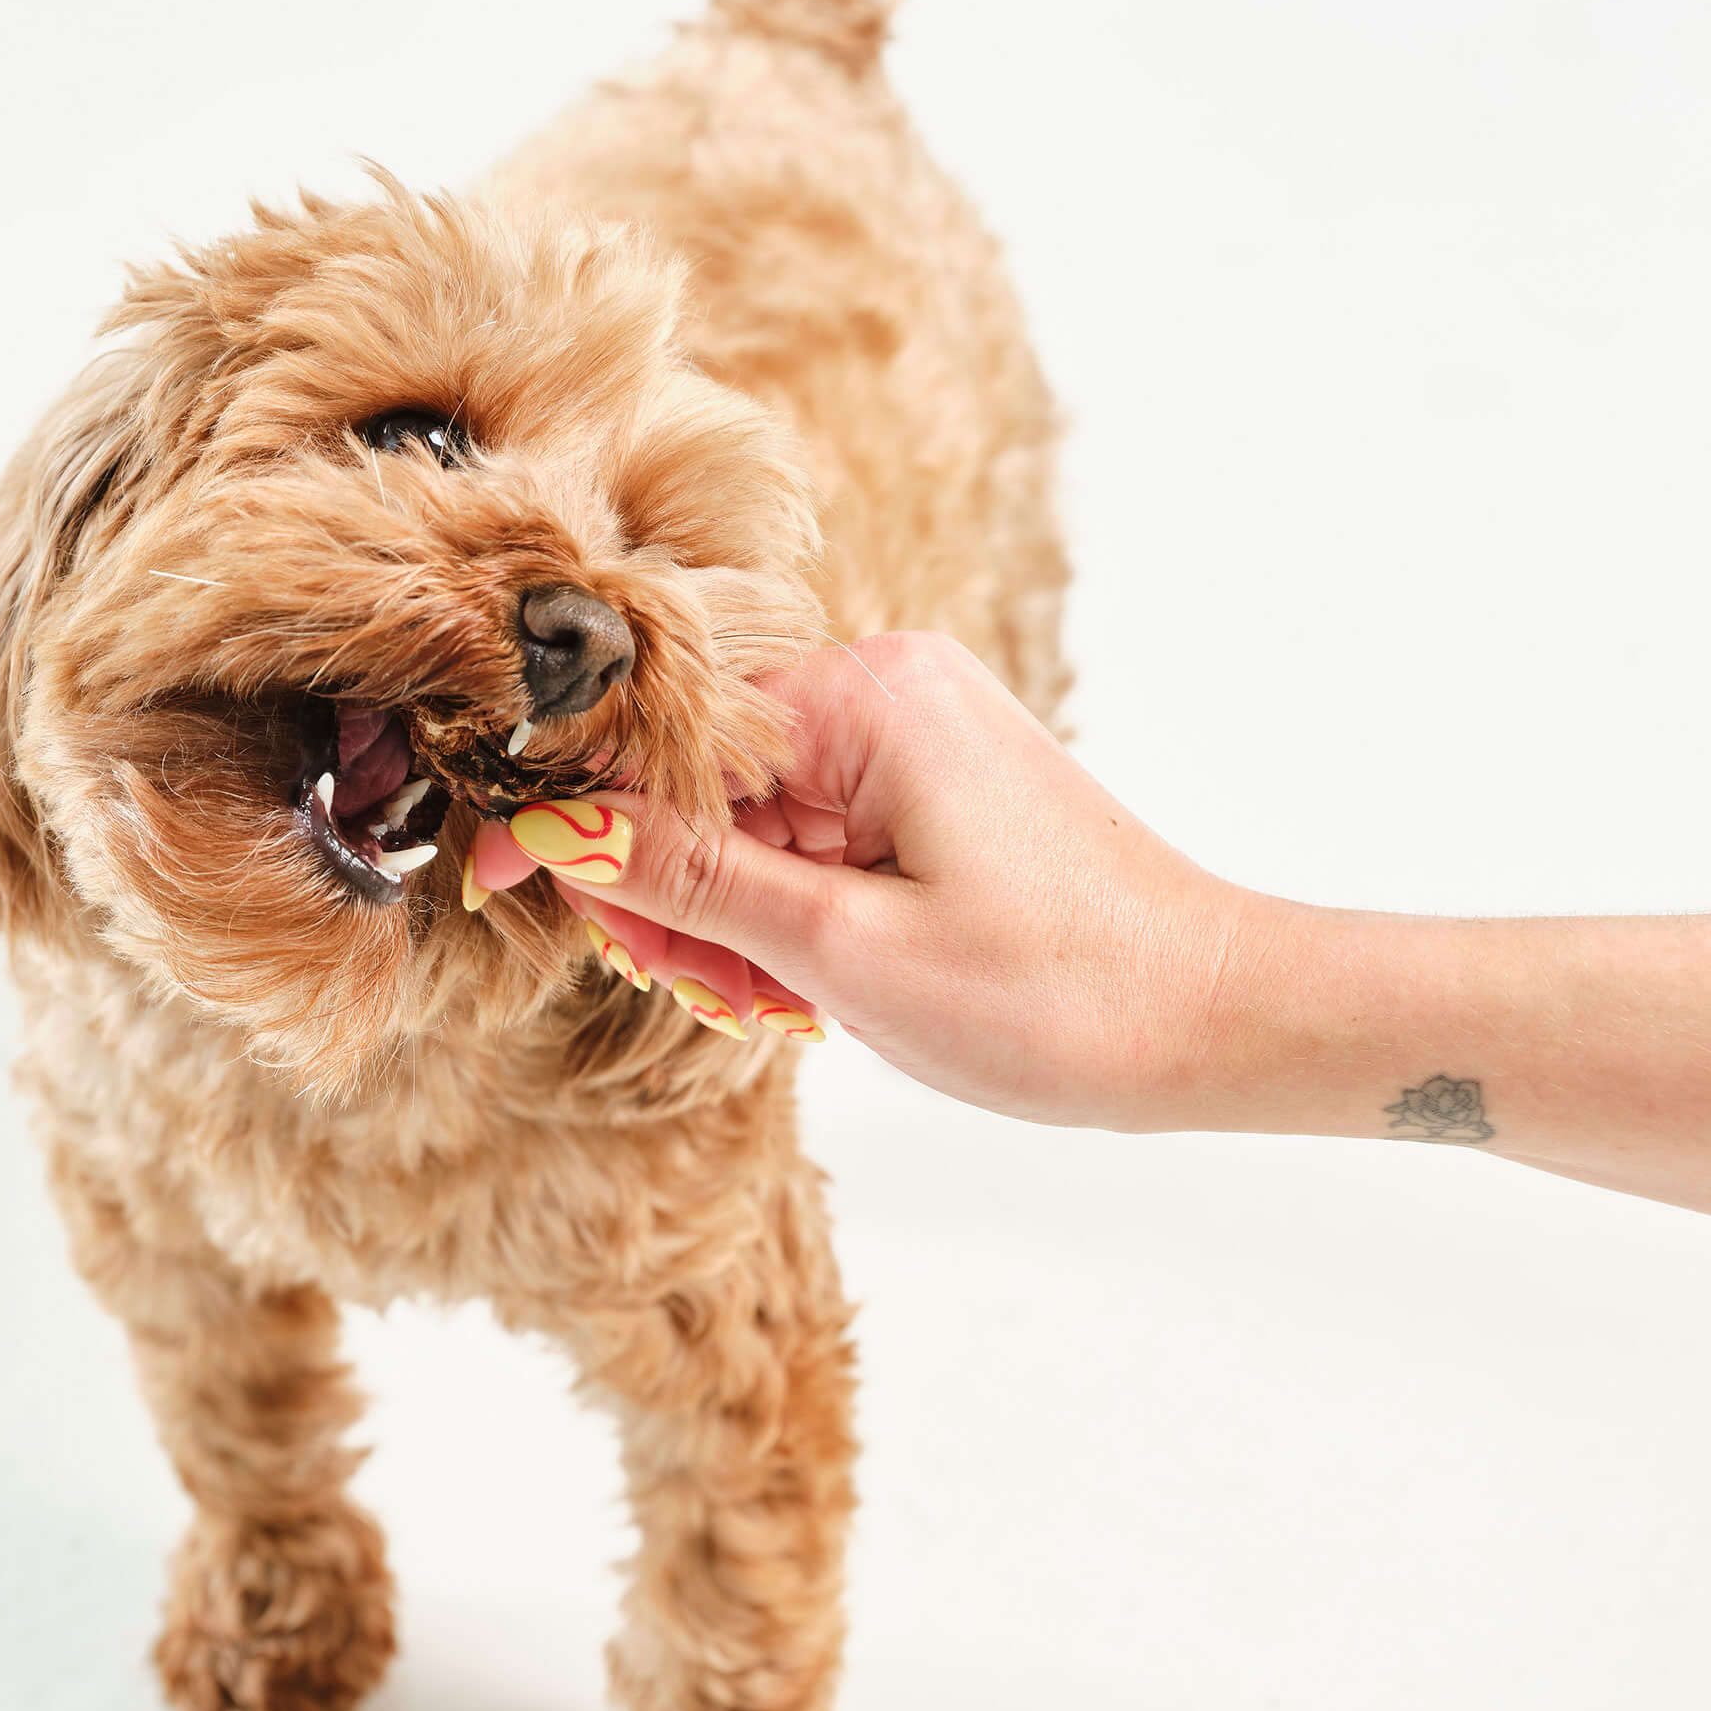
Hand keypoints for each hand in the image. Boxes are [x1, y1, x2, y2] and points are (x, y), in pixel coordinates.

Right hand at [469, 632, 1257, 1125]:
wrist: (1225, 1022)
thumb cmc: (1060, 995)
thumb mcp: (845, 952)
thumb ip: (689, 884)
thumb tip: (553, 828)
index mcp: (866, 697)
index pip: (661, 735)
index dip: (570, 815)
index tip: (485, 881)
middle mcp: (886, 688)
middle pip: (697, 780)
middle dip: (674, 897)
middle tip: (715, 998)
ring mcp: (914, 737)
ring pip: (748, 824)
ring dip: (732, 923)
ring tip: (786, 1011)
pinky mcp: (933, 788)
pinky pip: (810, 839)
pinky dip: (789, 917)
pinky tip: (813, 992)